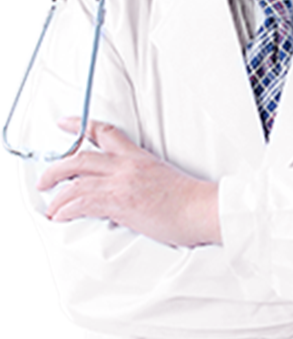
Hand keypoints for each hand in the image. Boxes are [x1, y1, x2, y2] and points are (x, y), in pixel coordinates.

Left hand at [36, 118, 221, 247]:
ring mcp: (122, 182)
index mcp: (138, 156)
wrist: (202, 208)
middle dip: (56, 167)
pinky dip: (66, 208)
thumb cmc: (188, 198)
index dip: (80, 125)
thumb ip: (138, 178)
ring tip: (49, 205)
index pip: (105, 132)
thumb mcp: (161, 177)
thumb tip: (122, 191)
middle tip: (44, 178)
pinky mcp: (120, 201)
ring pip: (77, 180)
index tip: (64, 123)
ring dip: (57, 193)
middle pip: (81, 157)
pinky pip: (83, 201)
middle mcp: (127, 165)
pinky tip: (60, 215)